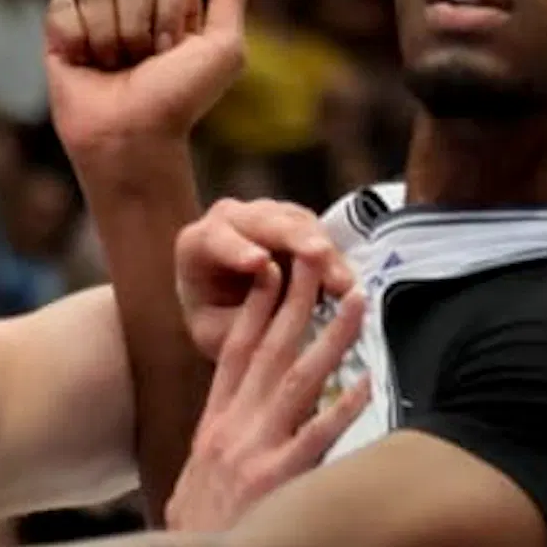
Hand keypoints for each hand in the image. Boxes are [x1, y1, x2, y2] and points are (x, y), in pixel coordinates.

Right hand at [45, 0, 251, 152]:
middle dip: (138, 27)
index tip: (173, 51)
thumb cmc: (179, 101)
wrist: (130, 138)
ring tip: (112, 69)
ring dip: (107, 37)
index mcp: (174, 11)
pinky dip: (72, 36)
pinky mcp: (61, 36)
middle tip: (141, 64)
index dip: (172, 12)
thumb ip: (230, 1)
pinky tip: (82, 63)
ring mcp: (97, 22)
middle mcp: (136, 12)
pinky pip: (61, 5)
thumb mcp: (223, 52)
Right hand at [162, 258, 371, 535]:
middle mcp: (233, 429)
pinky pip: (317, 436)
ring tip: (356, 303)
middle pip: (267, 351)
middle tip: (317, 261)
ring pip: (298, 380)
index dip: (254, 310)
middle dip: (293, 302)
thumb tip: (223, 448)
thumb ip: (214, 459)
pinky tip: (366, 383)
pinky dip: (341, 408)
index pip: (234, 354)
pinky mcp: (280, 481)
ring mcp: (257, 452)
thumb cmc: (197, 540)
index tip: (273, 272)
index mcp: (214, 427)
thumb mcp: (191, 488)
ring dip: (329, 338)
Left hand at [173, 199, 354, 359]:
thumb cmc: (216, 323)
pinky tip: (349, 283)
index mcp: (197, 244)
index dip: (238, 249)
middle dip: (295, 239)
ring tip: (344, 283)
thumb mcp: (216, 332)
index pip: (216, 239)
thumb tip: (275, 289)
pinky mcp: (295, 221)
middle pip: (265, 220)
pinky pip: (319, 232)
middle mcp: (229, 218)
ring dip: (324, 252)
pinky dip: (335, 257)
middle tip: (320, 256)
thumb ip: (240, 315)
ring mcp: (265, 214)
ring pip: (298, 223)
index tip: (260, 263)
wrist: (230, 313)